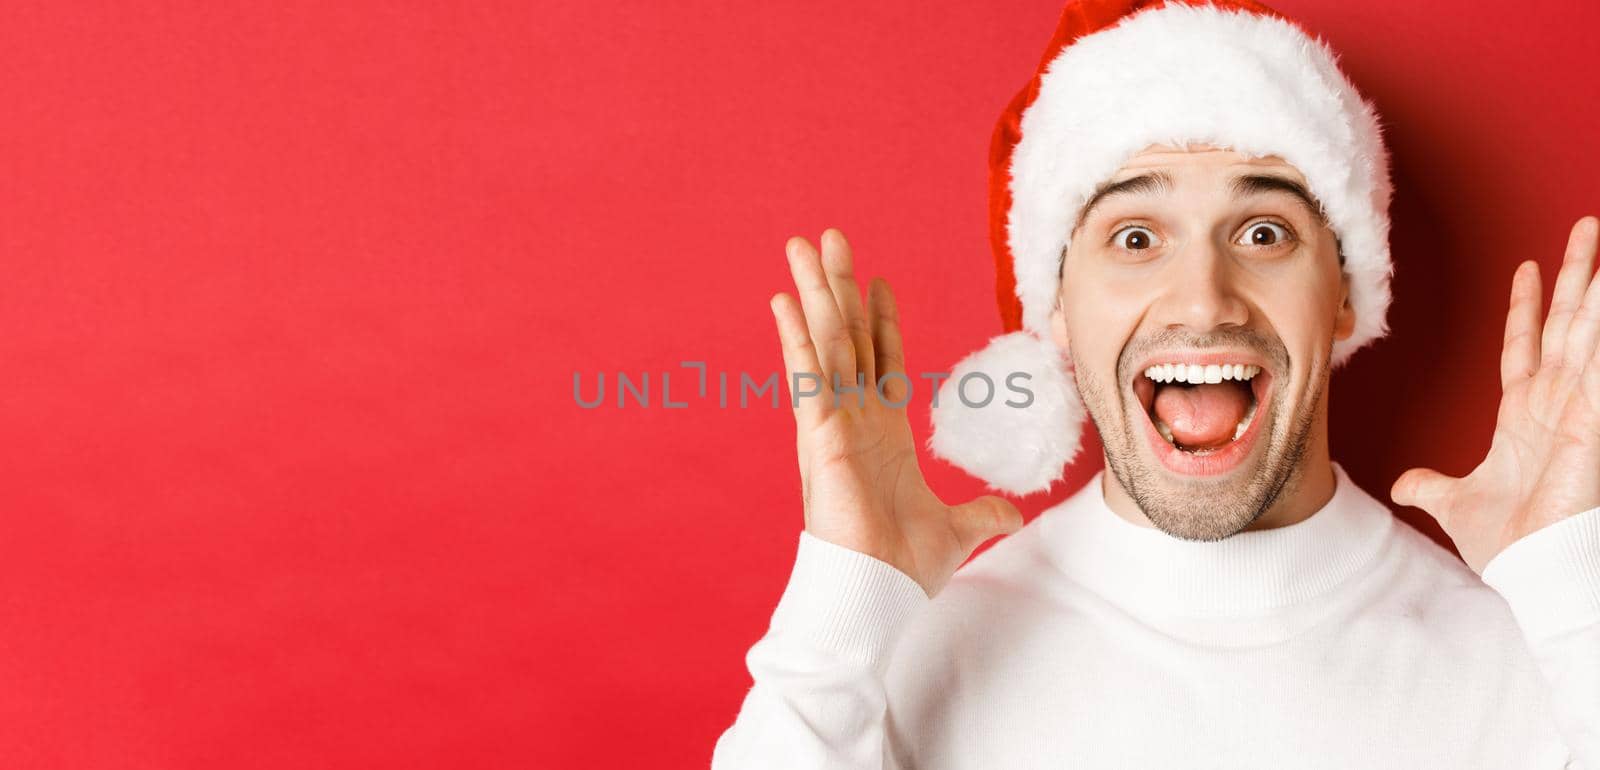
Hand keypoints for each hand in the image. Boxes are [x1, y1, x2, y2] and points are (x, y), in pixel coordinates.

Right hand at [769, 228, 1021, 596]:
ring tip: (803, 245)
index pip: (880, 360)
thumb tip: (1012, 512)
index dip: (878, 319)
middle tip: (830, 238)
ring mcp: (833, 423)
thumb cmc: (903, 568)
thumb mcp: (958, 531)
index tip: (877, 281)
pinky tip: (784, 299)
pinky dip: (796, 337)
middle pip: (845, 336)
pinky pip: (807, 376)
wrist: (878, 594)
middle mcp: (853, 419)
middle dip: (838, 286)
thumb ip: (983, 512)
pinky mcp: (819, 435)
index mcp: (882, 434)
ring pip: (825, 342)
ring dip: (815, 292)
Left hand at [1392, 216, 1599, 572]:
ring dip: (1598, 286)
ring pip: (1590, 329)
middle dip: (1578, 274)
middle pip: (1568, 322)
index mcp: (1526, 415)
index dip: (1528, 307)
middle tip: (1586, 226)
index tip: (1528, 269)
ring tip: (1598, 236)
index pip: (1527, 345)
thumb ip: (1433, 488)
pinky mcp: (1594, 415)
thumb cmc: (1510, 544)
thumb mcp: (1458, 504)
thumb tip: (1407, 486)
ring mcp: (1581, 405)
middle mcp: (1558, 402)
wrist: (1533, 568)